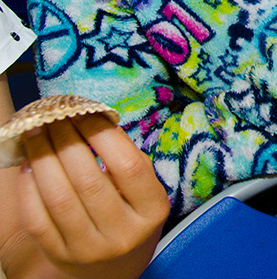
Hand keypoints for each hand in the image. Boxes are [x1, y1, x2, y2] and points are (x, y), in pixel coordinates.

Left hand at [15, 114, 169, 278]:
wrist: (116, 267)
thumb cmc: (132, 215)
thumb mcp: (145, 191)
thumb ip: (127, 161)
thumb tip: (91, 121)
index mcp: (151, 210)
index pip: (128, 166)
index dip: (102, 134)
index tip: (84, 111)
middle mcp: (123, 233)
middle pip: (88, 180)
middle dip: (66, 141)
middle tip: (53, 117)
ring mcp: (89, 249)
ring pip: (59, 198)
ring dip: (42, 159)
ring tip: (36, 134)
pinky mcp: (60, 256)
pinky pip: (38, 218)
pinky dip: (29, 187)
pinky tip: (28, 165)